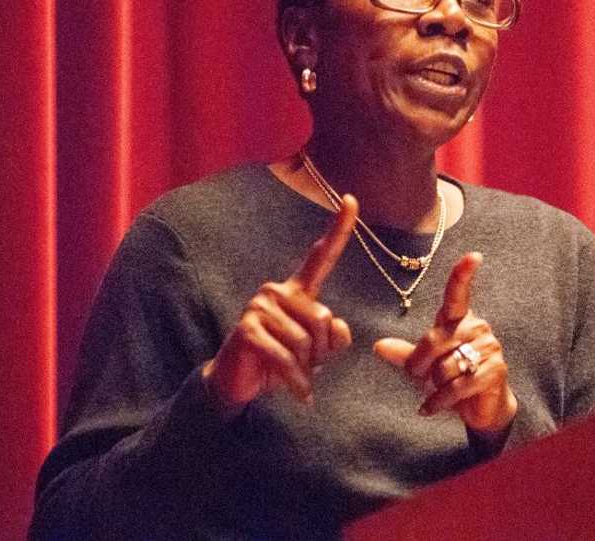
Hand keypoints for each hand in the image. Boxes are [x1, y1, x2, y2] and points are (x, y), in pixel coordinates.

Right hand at [202, 196, 357, 416]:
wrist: (240, 382)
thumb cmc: (283, 361)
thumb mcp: (318, 352)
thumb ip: (334, 337)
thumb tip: (335, 327)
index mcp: (297, 291)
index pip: (322, 257)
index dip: (340, 229)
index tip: (353, 199)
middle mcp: (278, 291)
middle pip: (322, 318)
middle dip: (322, 352)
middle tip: (307, 365)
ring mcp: (260, 307)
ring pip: (307, 341)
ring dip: (307, 368)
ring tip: (294, 373)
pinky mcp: (248, 329)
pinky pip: (287, 357)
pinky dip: (297, 381)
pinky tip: (299, 394)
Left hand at [374, 252, 517, 434]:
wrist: (482, 408)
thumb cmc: (451, 379)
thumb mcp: (425, 366)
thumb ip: (404, 355)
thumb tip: (378, 346)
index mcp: (459, 319)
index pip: (459, 294)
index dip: (463, 275)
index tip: (473, 255)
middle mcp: (477, 327)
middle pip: (433, 341)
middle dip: (419, 366)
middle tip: (420, 378)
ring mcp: (489, 348)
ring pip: (444, 366)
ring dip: (434, 385)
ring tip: (439, 390)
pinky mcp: (495, 371)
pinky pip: (457, 386)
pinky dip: (438, 401)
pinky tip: (430, 408)